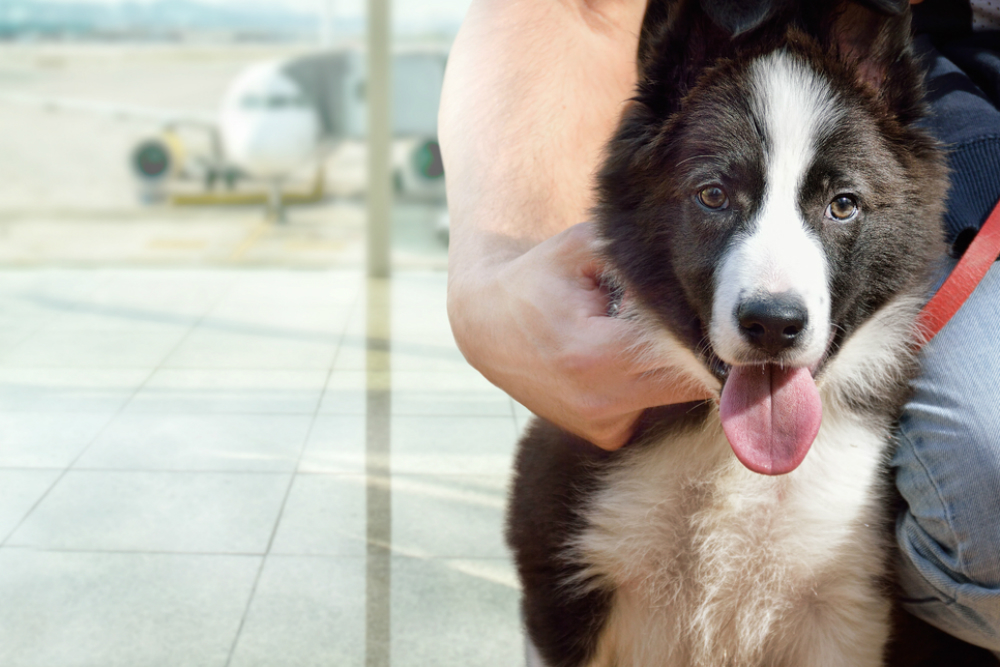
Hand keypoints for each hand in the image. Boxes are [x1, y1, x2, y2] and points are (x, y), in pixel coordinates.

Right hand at [449, 222, 712, 450]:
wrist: (489, 326)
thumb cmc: (539, 279)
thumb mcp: (581, 248)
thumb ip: (635, 257)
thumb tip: (696, 279)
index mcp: (597, 354)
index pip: (684, 349)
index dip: (703, 327)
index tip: (714, 309)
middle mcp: (600, 401)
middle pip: (688, 381)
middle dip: (700, 350)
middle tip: (702, 319)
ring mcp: (602, 425)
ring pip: (674, 396)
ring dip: (675, 367)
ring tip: (645, 333)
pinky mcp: (604, 435)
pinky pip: (653, 408)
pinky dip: (652, 383)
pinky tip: (628, 358)